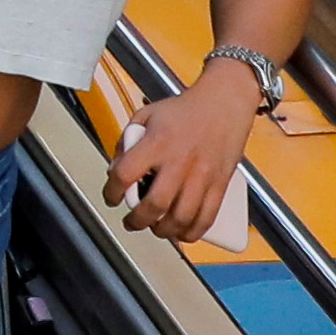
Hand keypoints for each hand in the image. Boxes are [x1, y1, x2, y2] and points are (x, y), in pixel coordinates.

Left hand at [103, 58, 265, 243]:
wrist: (224, 102)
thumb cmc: (184, 110)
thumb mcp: (145, 116)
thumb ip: (126, 142)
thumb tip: (115, 170)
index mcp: (157, 143)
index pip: (126, 174)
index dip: (112, 191)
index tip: (111, 197)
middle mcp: (180, 162)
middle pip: (155, 205)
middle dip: (138, 221)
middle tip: (131, 222)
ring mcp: (202, 175)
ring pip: (181, 217)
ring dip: (163, 230)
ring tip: (155, 228)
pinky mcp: (220, 184)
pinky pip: (207, 217)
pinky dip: (192, 232)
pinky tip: (181, 232)